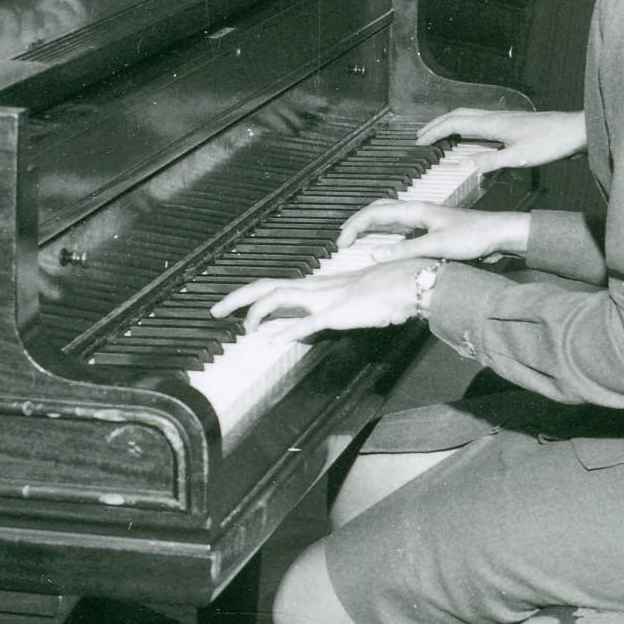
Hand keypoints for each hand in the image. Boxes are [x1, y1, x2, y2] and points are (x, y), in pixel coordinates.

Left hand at [213, 255, 433, 336]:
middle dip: (236, 297)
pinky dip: (286, 331)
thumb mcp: (351, 301)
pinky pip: (307, 322)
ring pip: (279, 298)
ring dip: (257, 313)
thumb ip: (331, 310)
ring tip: (243, 330)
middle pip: (266, 286)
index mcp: (316, 286)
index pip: (274, 286)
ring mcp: (325, 298)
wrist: (409, 283)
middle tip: (213, 310)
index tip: (229, 305)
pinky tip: (271, 340)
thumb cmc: (386, 291)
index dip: (248, 295)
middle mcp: (315, 288)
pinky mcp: (338, 312)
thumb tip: (314, 321)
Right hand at [335, 200, 528, 261]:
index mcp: (416, 210)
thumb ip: (405, 250)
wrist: (501, 233)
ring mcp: (424, 218)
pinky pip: (400, 227)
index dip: (354, 226)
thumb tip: (373, 256)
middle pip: (378, 211)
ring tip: (356, 241)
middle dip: (357, 224)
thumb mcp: (438, 246)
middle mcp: (417, 210)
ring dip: (370, 227)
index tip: (340, 242)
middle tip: (342, 241)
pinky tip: (384, 246)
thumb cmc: (474, 236)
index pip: (374, 213)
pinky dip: (384, 234)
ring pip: (388, 218)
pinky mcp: (431, 228)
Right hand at [417, 105, 587, 170]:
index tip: (419, 142)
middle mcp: (495, 117)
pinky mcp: (513, 125)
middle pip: (458, 115)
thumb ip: (491, 161)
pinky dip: (467, 129)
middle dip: (437, 125)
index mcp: (493, 123)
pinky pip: (481, 123)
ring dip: (451, 125)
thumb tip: (465, 165)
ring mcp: (504, 120)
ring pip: (469, 117)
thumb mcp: (519, 158)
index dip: (434, 132)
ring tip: (440, 136)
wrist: (576, 131)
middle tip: (422, 137)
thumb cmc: (552, 142)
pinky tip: (471, 140)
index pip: (454, 123)